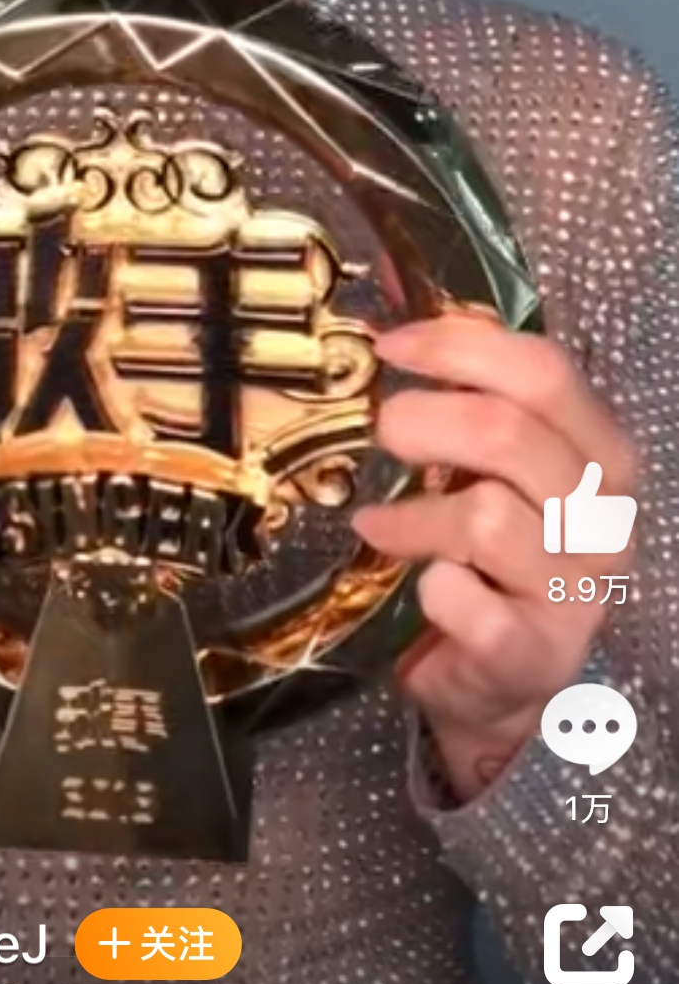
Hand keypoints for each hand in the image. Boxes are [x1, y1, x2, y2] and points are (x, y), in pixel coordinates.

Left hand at [351, 313, 637, 801]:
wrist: (501, 677)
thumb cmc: (493, 555)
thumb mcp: (495, 464)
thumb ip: (470, 389)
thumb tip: (394, 306)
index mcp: (601, 453)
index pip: (544, 372)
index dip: (460, 347)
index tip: (391, 347)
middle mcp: (605, 518)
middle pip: (510, 434)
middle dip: (424, 421)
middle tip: (382, 433)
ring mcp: (579, 591)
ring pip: (486, 516)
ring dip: (413, 518)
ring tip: (378, 526)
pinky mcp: (537, 654)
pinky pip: (475, 606)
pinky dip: (437, 589)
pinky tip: (421, 585)